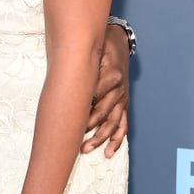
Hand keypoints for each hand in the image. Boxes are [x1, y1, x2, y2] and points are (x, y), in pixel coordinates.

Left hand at [82, 23, 129, 157]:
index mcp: (112, 76)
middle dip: (89, 128)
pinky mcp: (124, 104)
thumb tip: (69, 79)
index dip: (82, 110)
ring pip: (113, 123)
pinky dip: (117, 139)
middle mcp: (119, 90)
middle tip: (75, 140)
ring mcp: (122, 99)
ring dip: (101, 138)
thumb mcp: (95, 48)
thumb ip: (85, 63)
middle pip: (103, 114)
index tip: (70, 121)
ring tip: (87, 148)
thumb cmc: (102, 45)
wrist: (119, 42)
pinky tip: (109, 151)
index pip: (95, 97)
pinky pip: (123, 124)